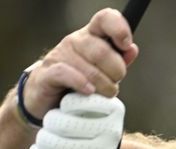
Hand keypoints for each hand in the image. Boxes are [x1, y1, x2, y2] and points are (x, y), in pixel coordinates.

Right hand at [21, 8, 137, 120]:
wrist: (43, 102)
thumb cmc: (74, 86)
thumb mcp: (99, 72)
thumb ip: (116, 62)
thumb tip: (132, 50)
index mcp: (89, 36)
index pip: (105, 19)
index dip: (119, 29)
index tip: (125, 46)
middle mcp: (73, 41)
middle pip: (101, 50)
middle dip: (115, 71)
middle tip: (114, 86)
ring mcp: (58, 56)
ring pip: (88, 66)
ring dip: (102, 85)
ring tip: (104, 95)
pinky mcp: (46, 74)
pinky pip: (66, 74)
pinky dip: (81, 84)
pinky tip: (88, 92)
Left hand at [28, 92, 124, 148]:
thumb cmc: (90, 129)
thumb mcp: (93, 108)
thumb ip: (81, 90)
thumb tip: (61, 71)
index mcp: (114, 109)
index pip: (75, 101)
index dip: (64, 104)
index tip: (65, 107)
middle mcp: (111, 132)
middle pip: (61, 123)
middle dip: (50, 121)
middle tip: (50, 122)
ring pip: (54, 142)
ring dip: (43, 138)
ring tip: (44, 136)